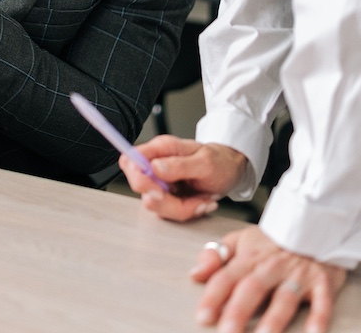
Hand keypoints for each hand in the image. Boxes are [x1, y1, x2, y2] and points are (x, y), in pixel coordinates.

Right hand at [120, 135, 247, 219]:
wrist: (231, 171)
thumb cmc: (220, 162)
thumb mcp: (206, 162)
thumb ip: (179, 165)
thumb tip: (154, 167)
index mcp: (161, 149)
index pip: (130, 161)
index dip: (137, 178)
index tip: (158, 190)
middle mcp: (156, 164)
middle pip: (141, 188)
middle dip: (165, 200)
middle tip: (189, 199)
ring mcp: (160, 182)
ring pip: (155, 204)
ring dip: (180, 208)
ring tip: (202, 200)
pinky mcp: (167, 197)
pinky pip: (168, 211)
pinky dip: (186, 211)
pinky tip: (201, 203)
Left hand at [192, 226, 346, 332]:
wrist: (315, 222)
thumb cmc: (274, 240)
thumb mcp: (241, 239)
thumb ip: (216, 256)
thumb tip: (195, 274)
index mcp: (249, 257)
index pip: (226, 277)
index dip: (213, 297)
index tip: (203, 316)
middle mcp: (272, 266)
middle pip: (252, 288)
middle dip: (239, 310)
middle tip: (228, 331)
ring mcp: (298, 274)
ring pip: (285, 298)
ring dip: (274, 319)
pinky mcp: (322, 282)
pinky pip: (323, 301)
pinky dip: (319, 317)